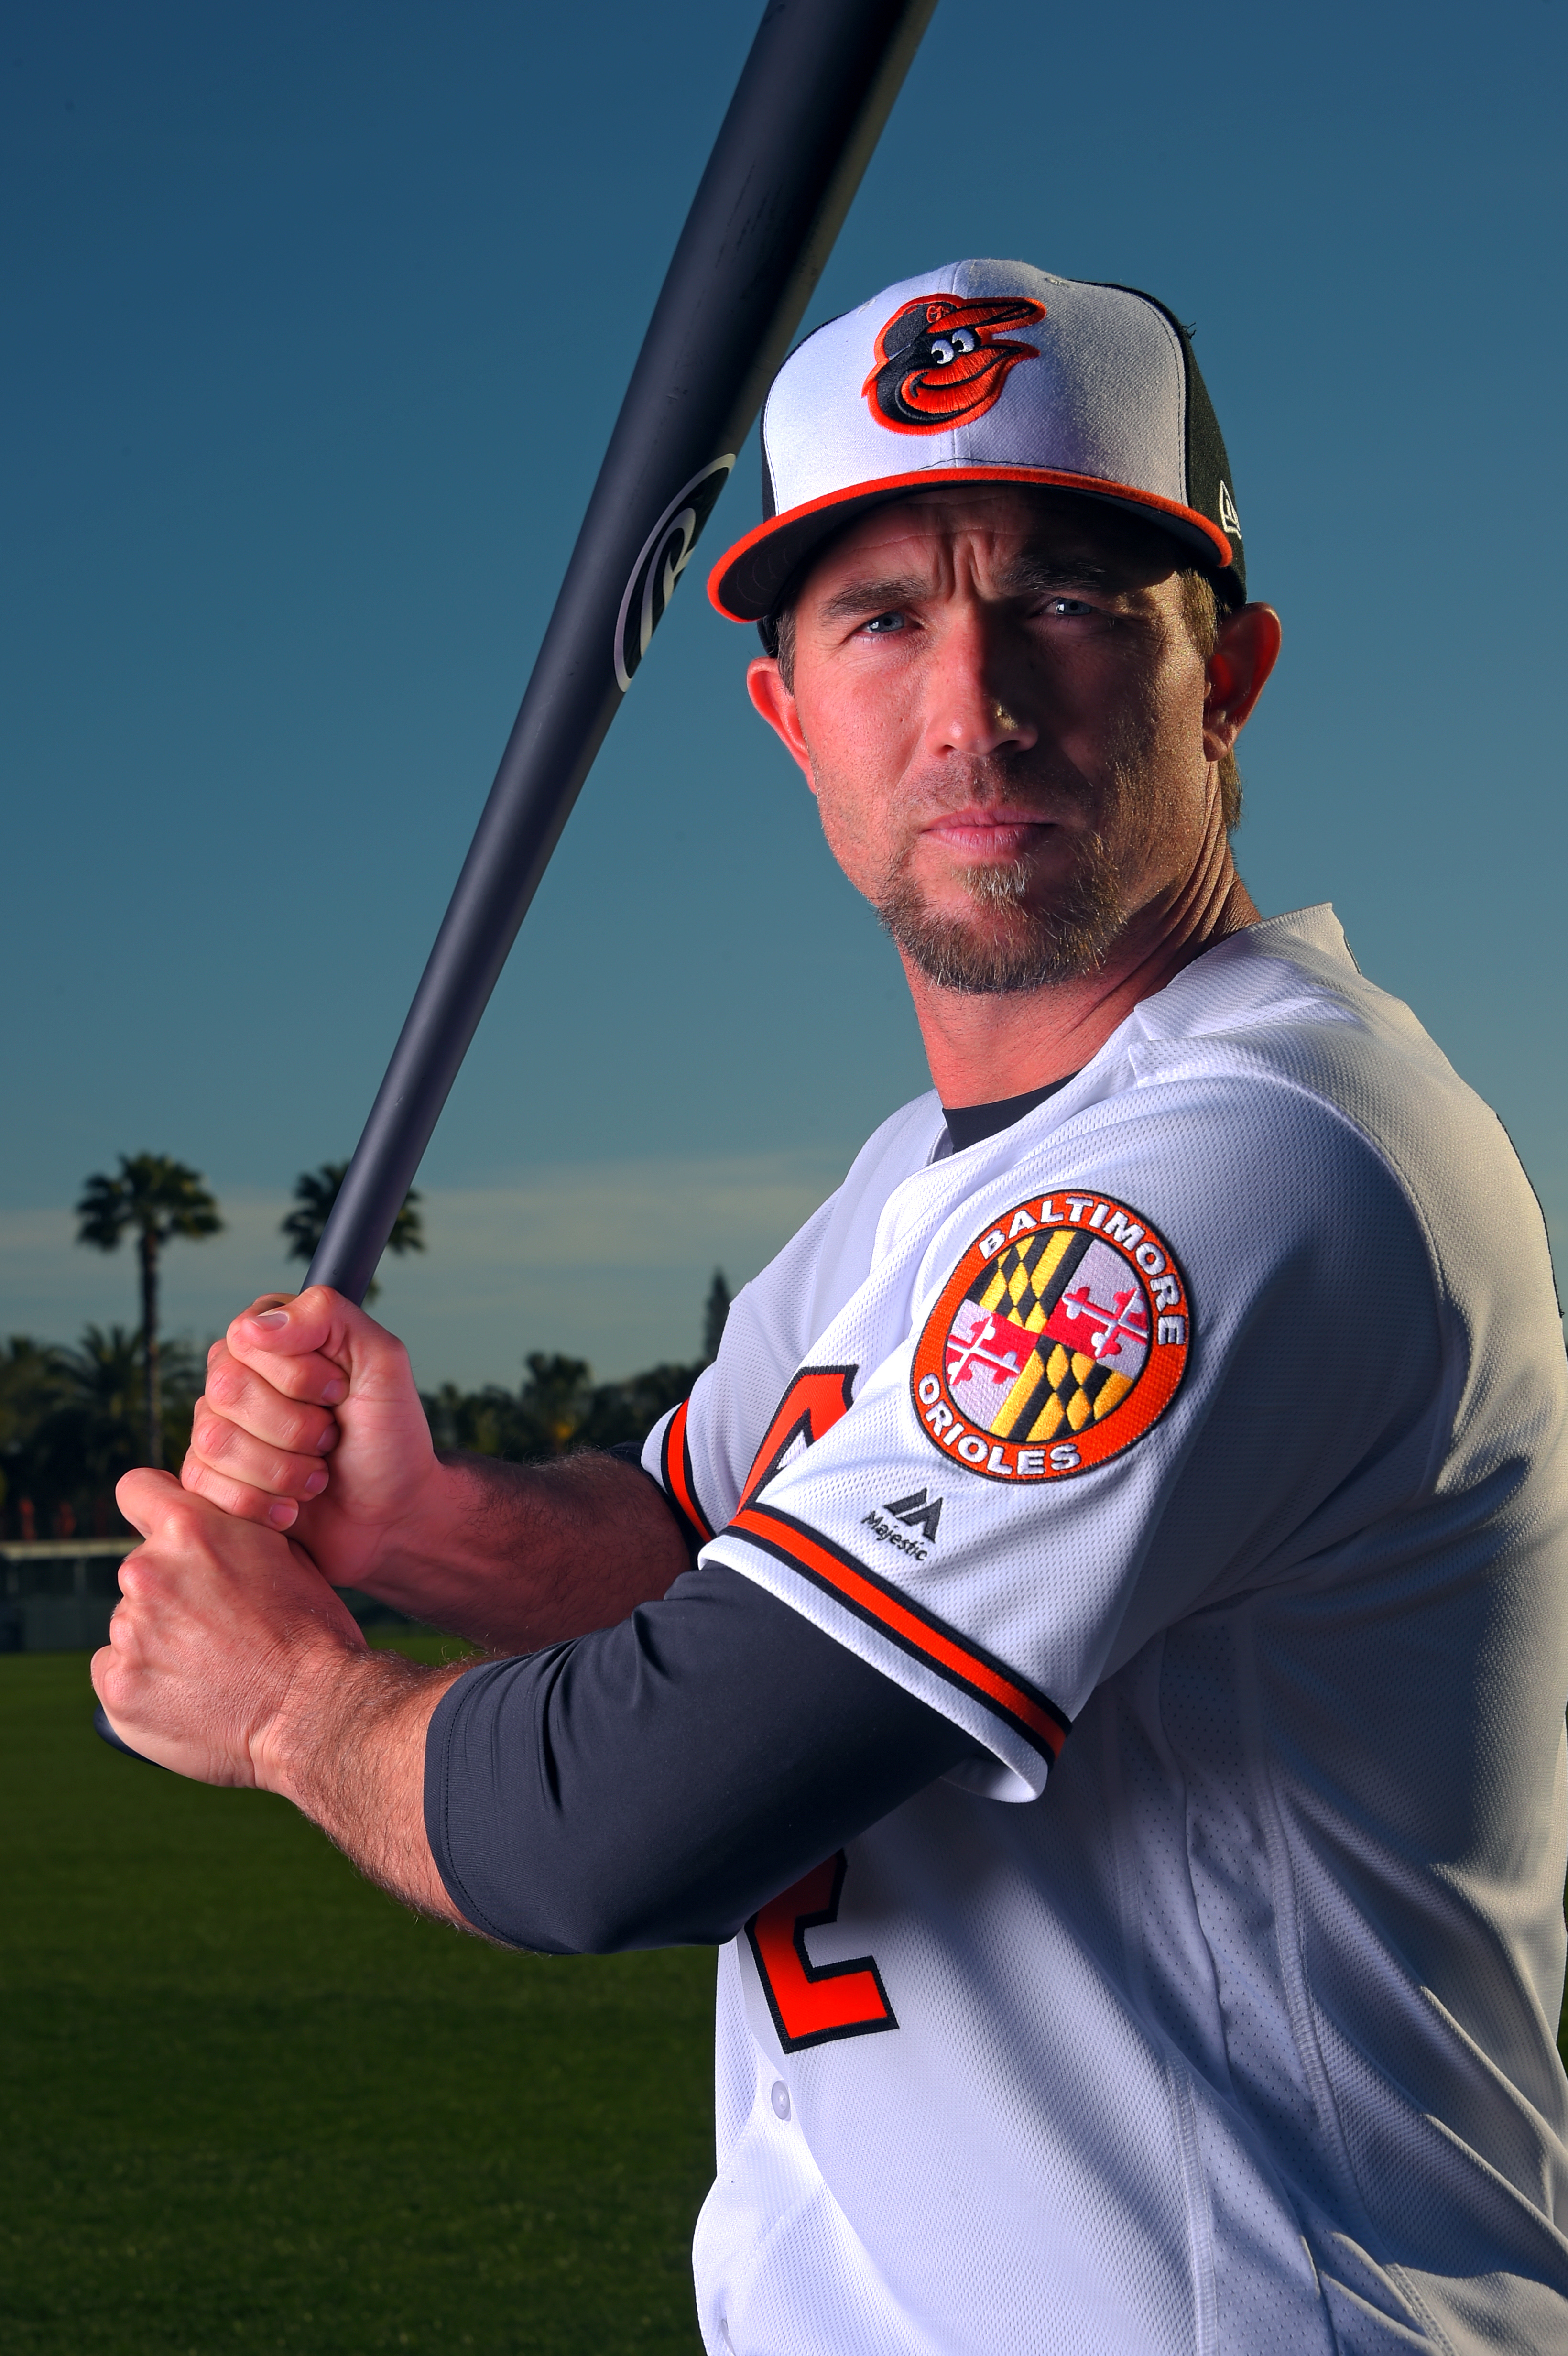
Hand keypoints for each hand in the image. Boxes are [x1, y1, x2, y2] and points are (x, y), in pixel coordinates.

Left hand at [94, 1468, 367, 1785]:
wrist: (315, 1710)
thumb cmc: (312, 1632)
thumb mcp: (285, 1553)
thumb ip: (232, 1531)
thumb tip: (210, 1525)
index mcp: (189, 1529)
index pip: (137, 1489)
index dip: (155, 1507)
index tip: (171, 1534)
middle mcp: (147, 1573)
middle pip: (144, 1570)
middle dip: (174, 1591)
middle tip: (219, 1626)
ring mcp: (128, 1633)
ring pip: (132, 1624)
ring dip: (161, 1639)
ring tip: (214, 1667)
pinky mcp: (118, 1688)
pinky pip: (117, 1672)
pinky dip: (145, 1682)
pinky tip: (191, 1693)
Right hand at [182, 1287, 441, 1592]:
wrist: (390, 1515)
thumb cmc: (389, 1437)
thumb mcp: (382, 1363)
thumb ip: (329, 1317)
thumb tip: (256, 1325)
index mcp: (272, 1338)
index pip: (247, 1337)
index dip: (299, 1374)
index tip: (340, 1392)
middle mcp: (235, 1375)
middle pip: (227, 1390)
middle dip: (296, 1427)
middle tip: (331, 1439)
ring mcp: (216, 1427)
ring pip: (215, 1440)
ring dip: (283, 1470)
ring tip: (317, 1477)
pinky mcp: (207, 1478)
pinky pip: (204, 1484)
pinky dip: (261, 1502)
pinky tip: (291, 1506)